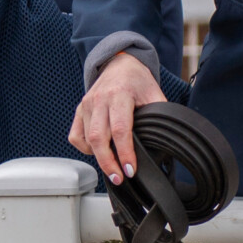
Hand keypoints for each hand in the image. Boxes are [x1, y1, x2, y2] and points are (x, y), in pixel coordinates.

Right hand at [68, 49, 163, 185]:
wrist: (119, 64)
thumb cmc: (137, 80)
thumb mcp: (154, 94)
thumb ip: (158, 116)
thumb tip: (166, 141)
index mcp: (120, 94)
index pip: (120, 129)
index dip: (125, 152)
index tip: (130, 169)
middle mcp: (100, 99)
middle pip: (99, 138)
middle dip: (108, 163)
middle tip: (119, 179)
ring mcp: (87, 105)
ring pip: (87, 139)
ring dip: (99, 158)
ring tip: (113, 169)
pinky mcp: (80, 110)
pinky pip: (76, 136)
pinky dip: (85, 148)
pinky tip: (97, 151)